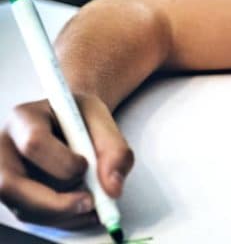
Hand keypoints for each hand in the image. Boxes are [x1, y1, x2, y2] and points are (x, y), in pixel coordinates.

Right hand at [0, 96, 133, 228]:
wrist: (71, 122)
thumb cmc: (80, 116)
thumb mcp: (102, 119)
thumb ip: (115, 149)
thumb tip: (112, 188)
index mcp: (24, 119)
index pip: (34, 143)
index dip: (64, 161)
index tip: (86, 166)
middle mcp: (5, 149)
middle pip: (11, 184)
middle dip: (55, 202)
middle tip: (89, 202)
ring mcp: (7, 175)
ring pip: (23, 207)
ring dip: (63, 212)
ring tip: (92, 202)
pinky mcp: (16, 196)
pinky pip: (33, 217)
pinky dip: (65, 219)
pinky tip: (85, 210)